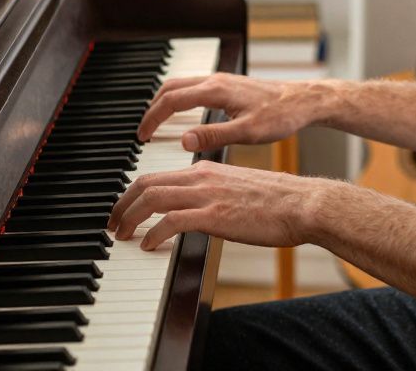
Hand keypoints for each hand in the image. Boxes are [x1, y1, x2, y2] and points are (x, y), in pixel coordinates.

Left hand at [107, 160, 332, 250]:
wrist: (302, 204)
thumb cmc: (278, 201)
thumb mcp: (238, 190)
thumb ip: (214, 195)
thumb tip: (198, 211)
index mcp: (205, 169)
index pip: (156, 175)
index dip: (133, 193)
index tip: (124, 209)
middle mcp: (201, 177)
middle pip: (145, 183)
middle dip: (122, 204)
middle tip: (112, 223)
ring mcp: (206, 195)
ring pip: (151, 198)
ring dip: (129, 218)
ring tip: (121, 235)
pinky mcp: (214, 215)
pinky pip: (170, 222)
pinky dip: (153, 233)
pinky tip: (148, 245)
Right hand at [138, 73, 330, 151]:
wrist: (304, 101)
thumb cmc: (281, 116)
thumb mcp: (247, 132)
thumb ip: (213, 136)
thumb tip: (182, 142)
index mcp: (215, 90)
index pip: (171, 101)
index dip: (152, 119)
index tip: (142, 136)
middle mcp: (215, 80)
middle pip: (170, 88)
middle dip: (153, 109)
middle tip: (143, 131)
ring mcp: (222, 79)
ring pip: (181, 84)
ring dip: (164, 101)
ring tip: (156, 122)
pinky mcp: (229, 84)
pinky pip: (193, 86)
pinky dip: (179, 98)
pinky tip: (183, 113)